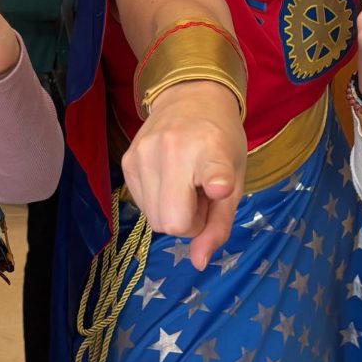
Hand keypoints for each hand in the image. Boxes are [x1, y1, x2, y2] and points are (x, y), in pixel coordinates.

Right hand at [121, 81, 245, 270]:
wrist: (191, 97)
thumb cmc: (221, 141)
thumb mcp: (235, 180)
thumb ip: (220, 224)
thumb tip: (199, 263)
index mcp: (211, 151)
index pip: (211, 171)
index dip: (216, 181)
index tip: (219, 186)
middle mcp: (172, 150)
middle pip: (171, 224)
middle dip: (189, 223)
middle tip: (201, 199)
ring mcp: (143, 155)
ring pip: (154, 219)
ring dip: (172, 212)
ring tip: (184, 186)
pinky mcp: (126, 161)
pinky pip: (141, 206)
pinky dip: (157, 202)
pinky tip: (168, 180)